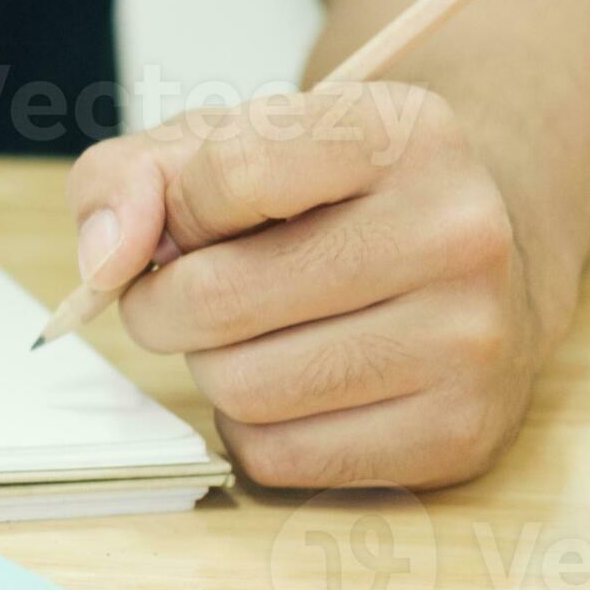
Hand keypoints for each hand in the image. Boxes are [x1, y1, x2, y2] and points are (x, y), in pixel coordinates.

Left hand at [64, 86, 564, 490]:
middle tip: (192, 291)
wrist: (486, 261)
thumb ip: (131, 177)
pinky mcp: (458, 433)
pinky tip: (296, 383)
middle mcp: (457, 232)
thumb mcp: (228, 145)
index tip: (187, 220)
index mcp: (404, 133)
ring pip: (241, 388)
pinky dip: (254, 426)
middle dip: (167, 303)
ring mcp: (469, 340)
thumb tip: (104, 260)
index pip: (229, 172)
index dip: (174, 209)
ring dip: (213, 367)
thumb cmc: (330, 199)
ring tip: (256, 333)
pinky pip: (277, 456)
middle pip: (218, 298)